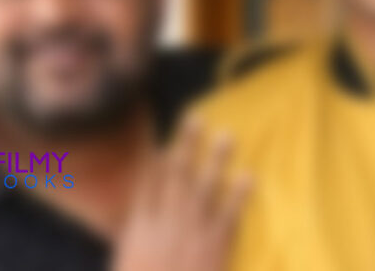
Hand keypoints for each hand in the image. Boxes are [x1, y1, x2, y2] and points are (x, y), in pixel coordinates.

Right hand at [111, 116, 251, 270]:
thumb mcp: (125, 267)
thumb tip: (137, 226)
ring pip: (203, 188)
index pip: (147, 187)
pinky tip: (249, 176)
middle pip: (176, 176)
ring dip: (215, 159)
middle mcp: (164, 225)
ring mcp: (190, 234)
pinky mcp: (214, 248)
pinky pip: (228, 216)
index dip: (157, 162)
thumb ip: (132, 248)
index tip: (166, 143)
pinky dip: (238, 196)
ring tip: (226, 135)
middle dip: (186, 145)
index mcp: (138, 231)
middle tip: (196, 118)